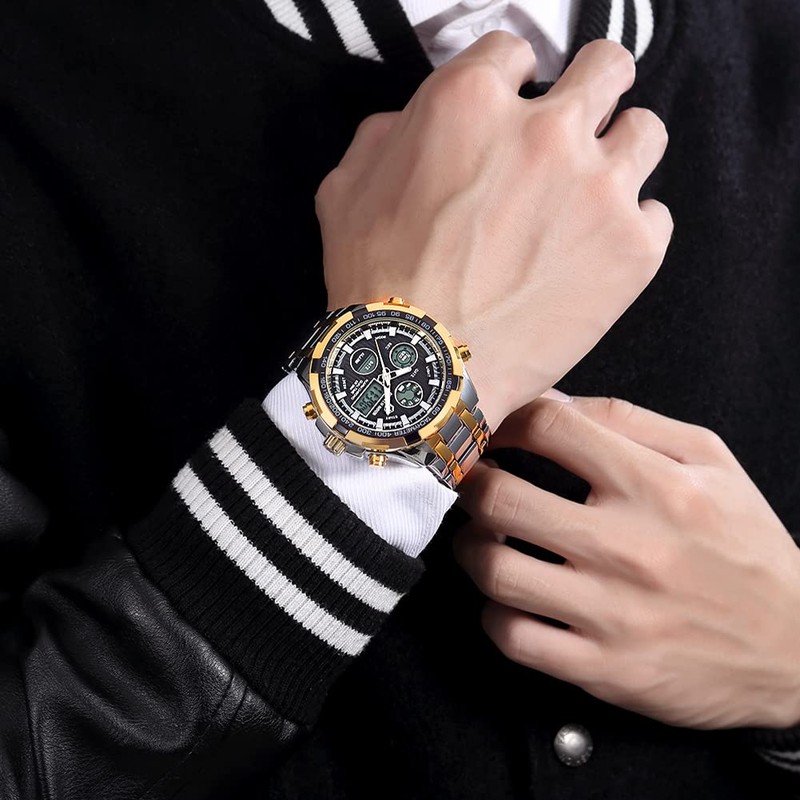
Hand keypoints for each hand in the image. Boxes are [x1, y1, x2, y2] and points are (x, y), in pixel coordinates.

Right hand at [315, 33, 672, 430]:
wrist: (420, 370)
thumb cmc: (376, 286)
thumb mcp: (347, 191)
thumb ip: (388, 135)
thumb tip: (416, 125)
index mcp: (472, 103)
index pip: (516, 51)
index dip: (511, 80)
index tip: (513, 108)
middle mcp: (547, 131)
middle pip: (605, 66)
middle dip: (590, 88)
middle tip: (575, 125)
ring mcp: (599, 189)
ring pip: (647, 130)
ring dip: (622, 152)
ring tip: (595, 190)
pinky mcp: (633, 248)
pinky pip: (656, 216)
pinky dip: (630, 230)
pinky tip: (596, 254)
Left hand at [454, 394, 799, 729]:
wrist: (797, 649)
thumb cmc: (746, 545)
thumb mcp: (710, 461)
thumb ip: (629, 420)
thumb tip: (553, 401)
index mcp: (656, 486)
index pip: (549, 428)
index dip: (506, 421)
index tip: (495, 433)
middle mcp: (629, 547)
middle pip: (502, 498)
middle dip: (469, 484)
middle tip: (469, 484)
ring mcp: (613, 613)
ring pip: (495, 571)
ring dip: (471, 549)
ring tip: (481, 538)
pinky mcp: (604, 669)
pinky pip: (513, 638)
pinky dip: (494, 615)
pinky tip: (508, 600)